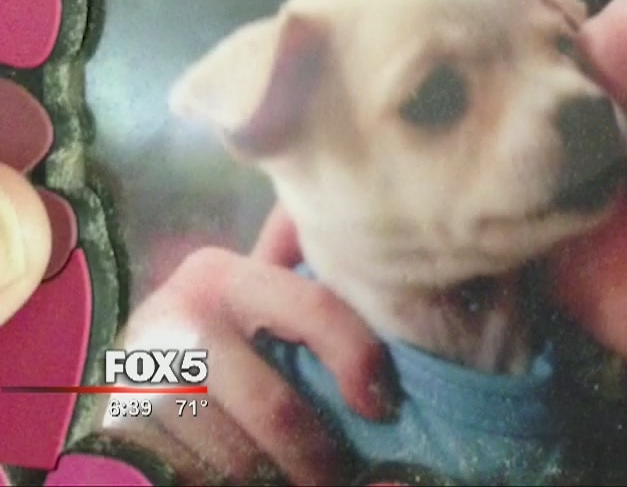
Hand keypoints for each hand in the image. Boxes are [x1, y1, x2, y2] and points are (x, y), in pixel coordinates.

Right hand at [94, 204, 396, 484]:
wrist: (128, 384)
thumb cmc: (222, 345)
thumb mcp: (260, 307)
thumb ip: (315, 309)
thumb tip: (389, 375)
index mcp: (221, 277)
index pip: (317, 309)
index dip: (360, 361)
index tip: (383, 408)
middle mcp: (177, 320)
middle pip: (280, 410)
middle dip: (322, 459)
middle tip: (345, 475)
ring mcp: (140, 382)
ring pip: (242, 462)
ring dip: (283, 482)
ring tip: (303, 480)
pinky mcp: (120, 437)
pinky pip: (198, 479)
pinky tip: (255, 483)